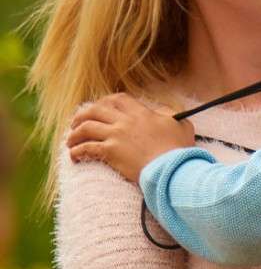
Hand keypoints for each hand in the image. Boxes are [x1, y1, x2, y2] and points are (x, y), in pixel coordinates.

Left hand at [66, 93, 194, 182]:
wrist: (172, 168)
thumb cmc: (179, 150)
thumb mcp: (182, 126)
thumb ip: (172, 116)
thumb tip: (165, 114)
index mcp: (142, 113)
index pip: (118, 99)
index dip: (106, 101)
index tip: (100, 108)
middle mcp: (125, 121)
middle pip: (95, 110)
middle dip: (82, 115)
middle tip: (76, 123)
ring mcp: (116, 136)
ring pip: (85, 128)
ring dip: (74, 134)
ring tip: (70, 141)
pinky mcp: (110, 152)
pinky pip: (86, 148)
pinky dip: (77, 152)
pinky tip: (74, 156)